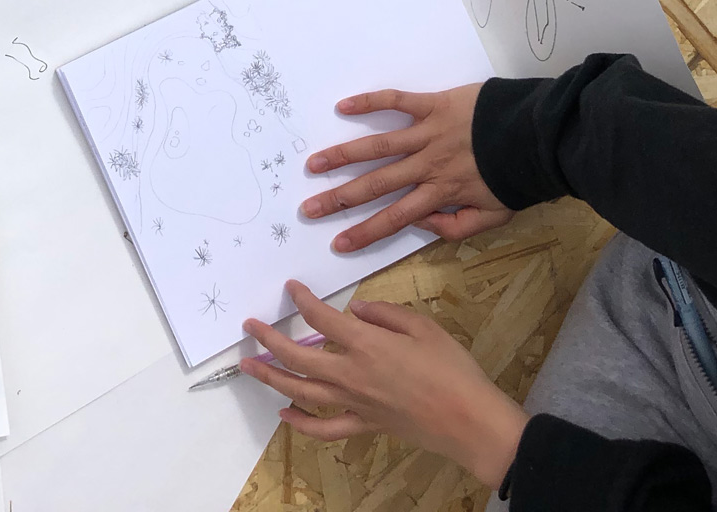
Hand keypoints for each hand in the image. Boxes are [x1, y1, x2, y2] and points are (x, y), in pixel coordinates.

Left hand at [242, 280, 528, 488]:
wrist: (468, 420)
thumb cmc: (451, 369)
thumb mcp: (423, 326)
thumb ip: (386, 314)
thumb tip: (358, 310)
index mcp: (365, 343)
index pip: (321, 318)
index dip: (303, 300)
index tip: (291, 288)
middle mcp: (351, 373)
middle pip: (298, 356)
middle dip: (269, 340)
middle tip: (250, 327)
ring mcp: (354, 402)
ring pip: (301, 392)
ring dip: (271, 377)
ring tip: (249, 366)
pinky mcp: (363, 425)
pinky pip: (324, 428)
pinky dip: (300, 423)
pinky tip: (284, 415)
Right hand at [301, 83, 509, 251]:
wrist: (539, 137)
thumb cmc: (517, 178)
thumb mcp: (493, 217)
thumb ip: (455, 227)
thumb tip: (420, 223)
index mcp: (441, 194)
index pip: (395, 218)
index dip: (365, 232)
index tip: (338, 243)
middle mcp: (427, 165)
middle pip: (377, 185)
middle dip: (340, 199)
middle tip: (309, 208)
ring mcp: (427, 133)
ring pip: (378, 146)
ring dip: (344, 155)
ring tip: (315, 163)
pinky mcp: (433, 105)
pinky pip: (397, 102)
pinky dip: (370, 102)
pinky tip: (343, 107)